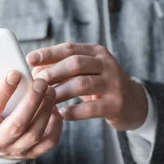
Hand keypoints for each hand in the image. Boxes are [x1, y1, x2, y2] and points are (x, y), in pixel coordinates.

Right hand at [0, 71, 62, 158]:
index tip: (15, 73)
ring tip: (50, 90)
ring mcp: (16, 150)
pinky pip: (48, 142)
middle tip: (40, 82)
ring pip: (35, 133)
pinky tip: (55, 108)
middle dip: (31, 101)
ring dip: (45, 110)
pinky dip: (56, 125)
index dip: (3, 91)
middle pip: (17, 124)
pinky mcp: (31, 153)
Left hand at [26, 43, 147, 129]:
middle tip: (36, 83)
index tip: (29, 59)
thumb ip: (65, 68)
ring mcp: (113, 84)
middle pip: (75, 63)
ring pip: (82, 84)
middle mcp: (107, 64)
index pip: (69, 48)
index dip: (48, 53)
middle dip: (53, 73)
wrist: (134, 104)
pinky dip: (74, 112)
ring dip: (60, 92)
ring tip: (46, 100)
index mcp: (96, 53)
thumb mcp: (88, 71)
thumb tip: (34, 69)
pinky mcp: (116, 105)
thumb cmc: (101, 86)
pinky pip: (90, 108)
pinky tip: (62, 114)